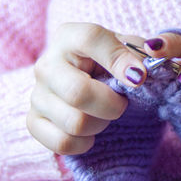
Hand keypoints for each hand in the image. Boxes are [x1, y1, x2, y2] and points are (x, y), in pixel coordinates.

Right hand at [27, 23, 146, 154]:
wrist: (91, 85)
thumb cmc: (113, 66)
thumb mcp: (129, 51)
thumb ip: (142, 52)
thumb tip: (147, 62)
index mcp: (69, 37)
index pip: (91, 40)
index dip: (119, 60)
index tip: (140, 78)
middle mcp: (47, 64)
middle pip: (78, 92)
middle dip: (112, 105)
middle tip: (122, 103)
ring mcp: (37, 95)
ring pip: (75, 122)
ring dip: (101, 125)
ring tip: (104, 116)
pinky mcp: (33, 122)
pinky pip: (62, 143)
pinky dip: (84, 143)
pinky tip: (91, 132)